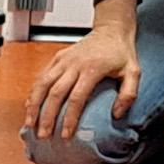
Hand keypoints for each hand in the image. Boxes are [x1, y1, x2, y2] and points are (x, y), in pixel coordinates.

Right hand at [23, 23, 139, 140]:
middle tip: (43, 135)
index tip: (66, 134)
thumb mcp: (133, 72)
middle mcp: (74, 64)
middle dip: (47, 116)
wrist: (111, 29)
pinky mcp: (57, 58)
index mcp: (92, 69)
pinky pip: (41, 76)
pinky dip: (33, 92)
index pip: (77, 97)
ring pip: (43, 84)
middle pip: (55, 93)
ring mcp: (63, 60)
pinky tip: (30, 106)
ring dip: (34, 105)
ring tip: (29, 124)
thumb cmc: (121, 53)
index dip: (69, 118)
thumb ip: (129, 94)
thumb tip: (116, 114)